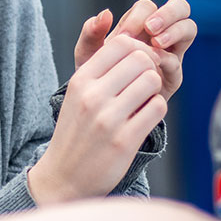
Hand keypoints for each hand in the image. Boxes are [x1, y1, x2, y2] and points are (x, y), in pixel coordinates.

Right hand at [28, 35, 166, 202]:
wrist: (63, 177)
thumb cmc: (75, 132)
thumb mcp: (77, 95)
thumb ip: (100, 69)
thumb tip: (131, 43)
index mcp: (80, 80)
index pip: (120, 43)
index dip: (138, 49)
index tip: (138, 64)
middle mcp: (92, 96)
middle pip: (140, 59)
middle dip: (149, 69)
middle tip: (145, 84)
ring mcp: (108, 119)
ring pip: (152, 81)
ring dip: (154, 90)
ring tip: (143, 102)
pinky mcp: (125, 141)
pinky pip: (157, 108)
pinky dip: (156, 110)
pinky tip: (144, 118)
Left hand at [74, 0, 196, 101]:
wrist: (99, 108)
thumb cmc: (94, 76)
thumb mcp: (87, 54)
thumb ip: (91, 33)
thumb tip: (106, 13)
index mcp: (136, 25)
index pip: (147, 7)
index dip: (138, 17)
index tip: (124, 36)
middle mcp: (157, 35)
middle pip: (179, 8)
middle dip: (168, 13)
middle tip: (150, 28)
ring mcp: (169, 54)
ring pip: (188, 28)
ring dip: (175, 30)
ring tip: (156, 42)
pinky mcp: (172, 76)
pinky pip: (177, 61)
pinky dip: (168, 58)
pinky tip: (154, 64)